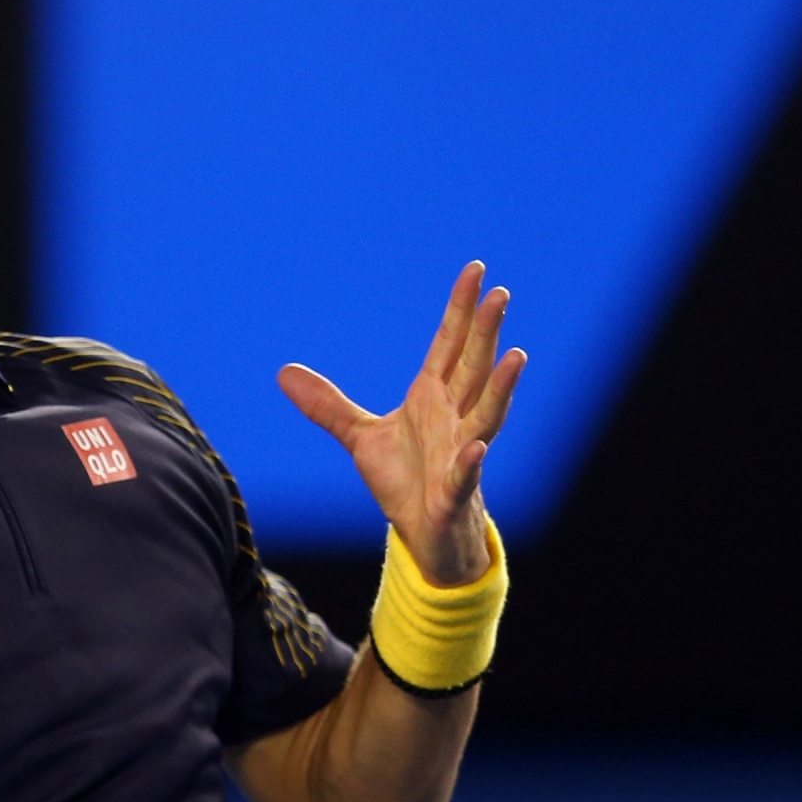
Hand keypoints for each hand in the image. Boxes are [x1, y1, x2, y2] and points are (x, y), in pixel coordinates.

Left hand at [277, 262, 525, 585]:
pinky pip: (465, 473)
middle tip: (500, 294)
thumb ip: (327, 405)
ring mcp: (460, 452)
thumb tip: (283, 372)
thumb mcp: (360, 437)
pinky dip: (470, 461)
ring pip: (486, 413)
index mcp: (433, 397)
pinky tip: (478, 447)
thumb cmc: (403, 479)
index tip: (476, 269)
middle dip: (486, 332)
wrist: (421, 531)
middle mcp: (453, 417)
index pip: (449, 344)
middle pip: (473, 367)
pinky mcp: (454, 490)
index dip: (460, 308)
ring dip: (500, 387)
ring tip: (517, 356)